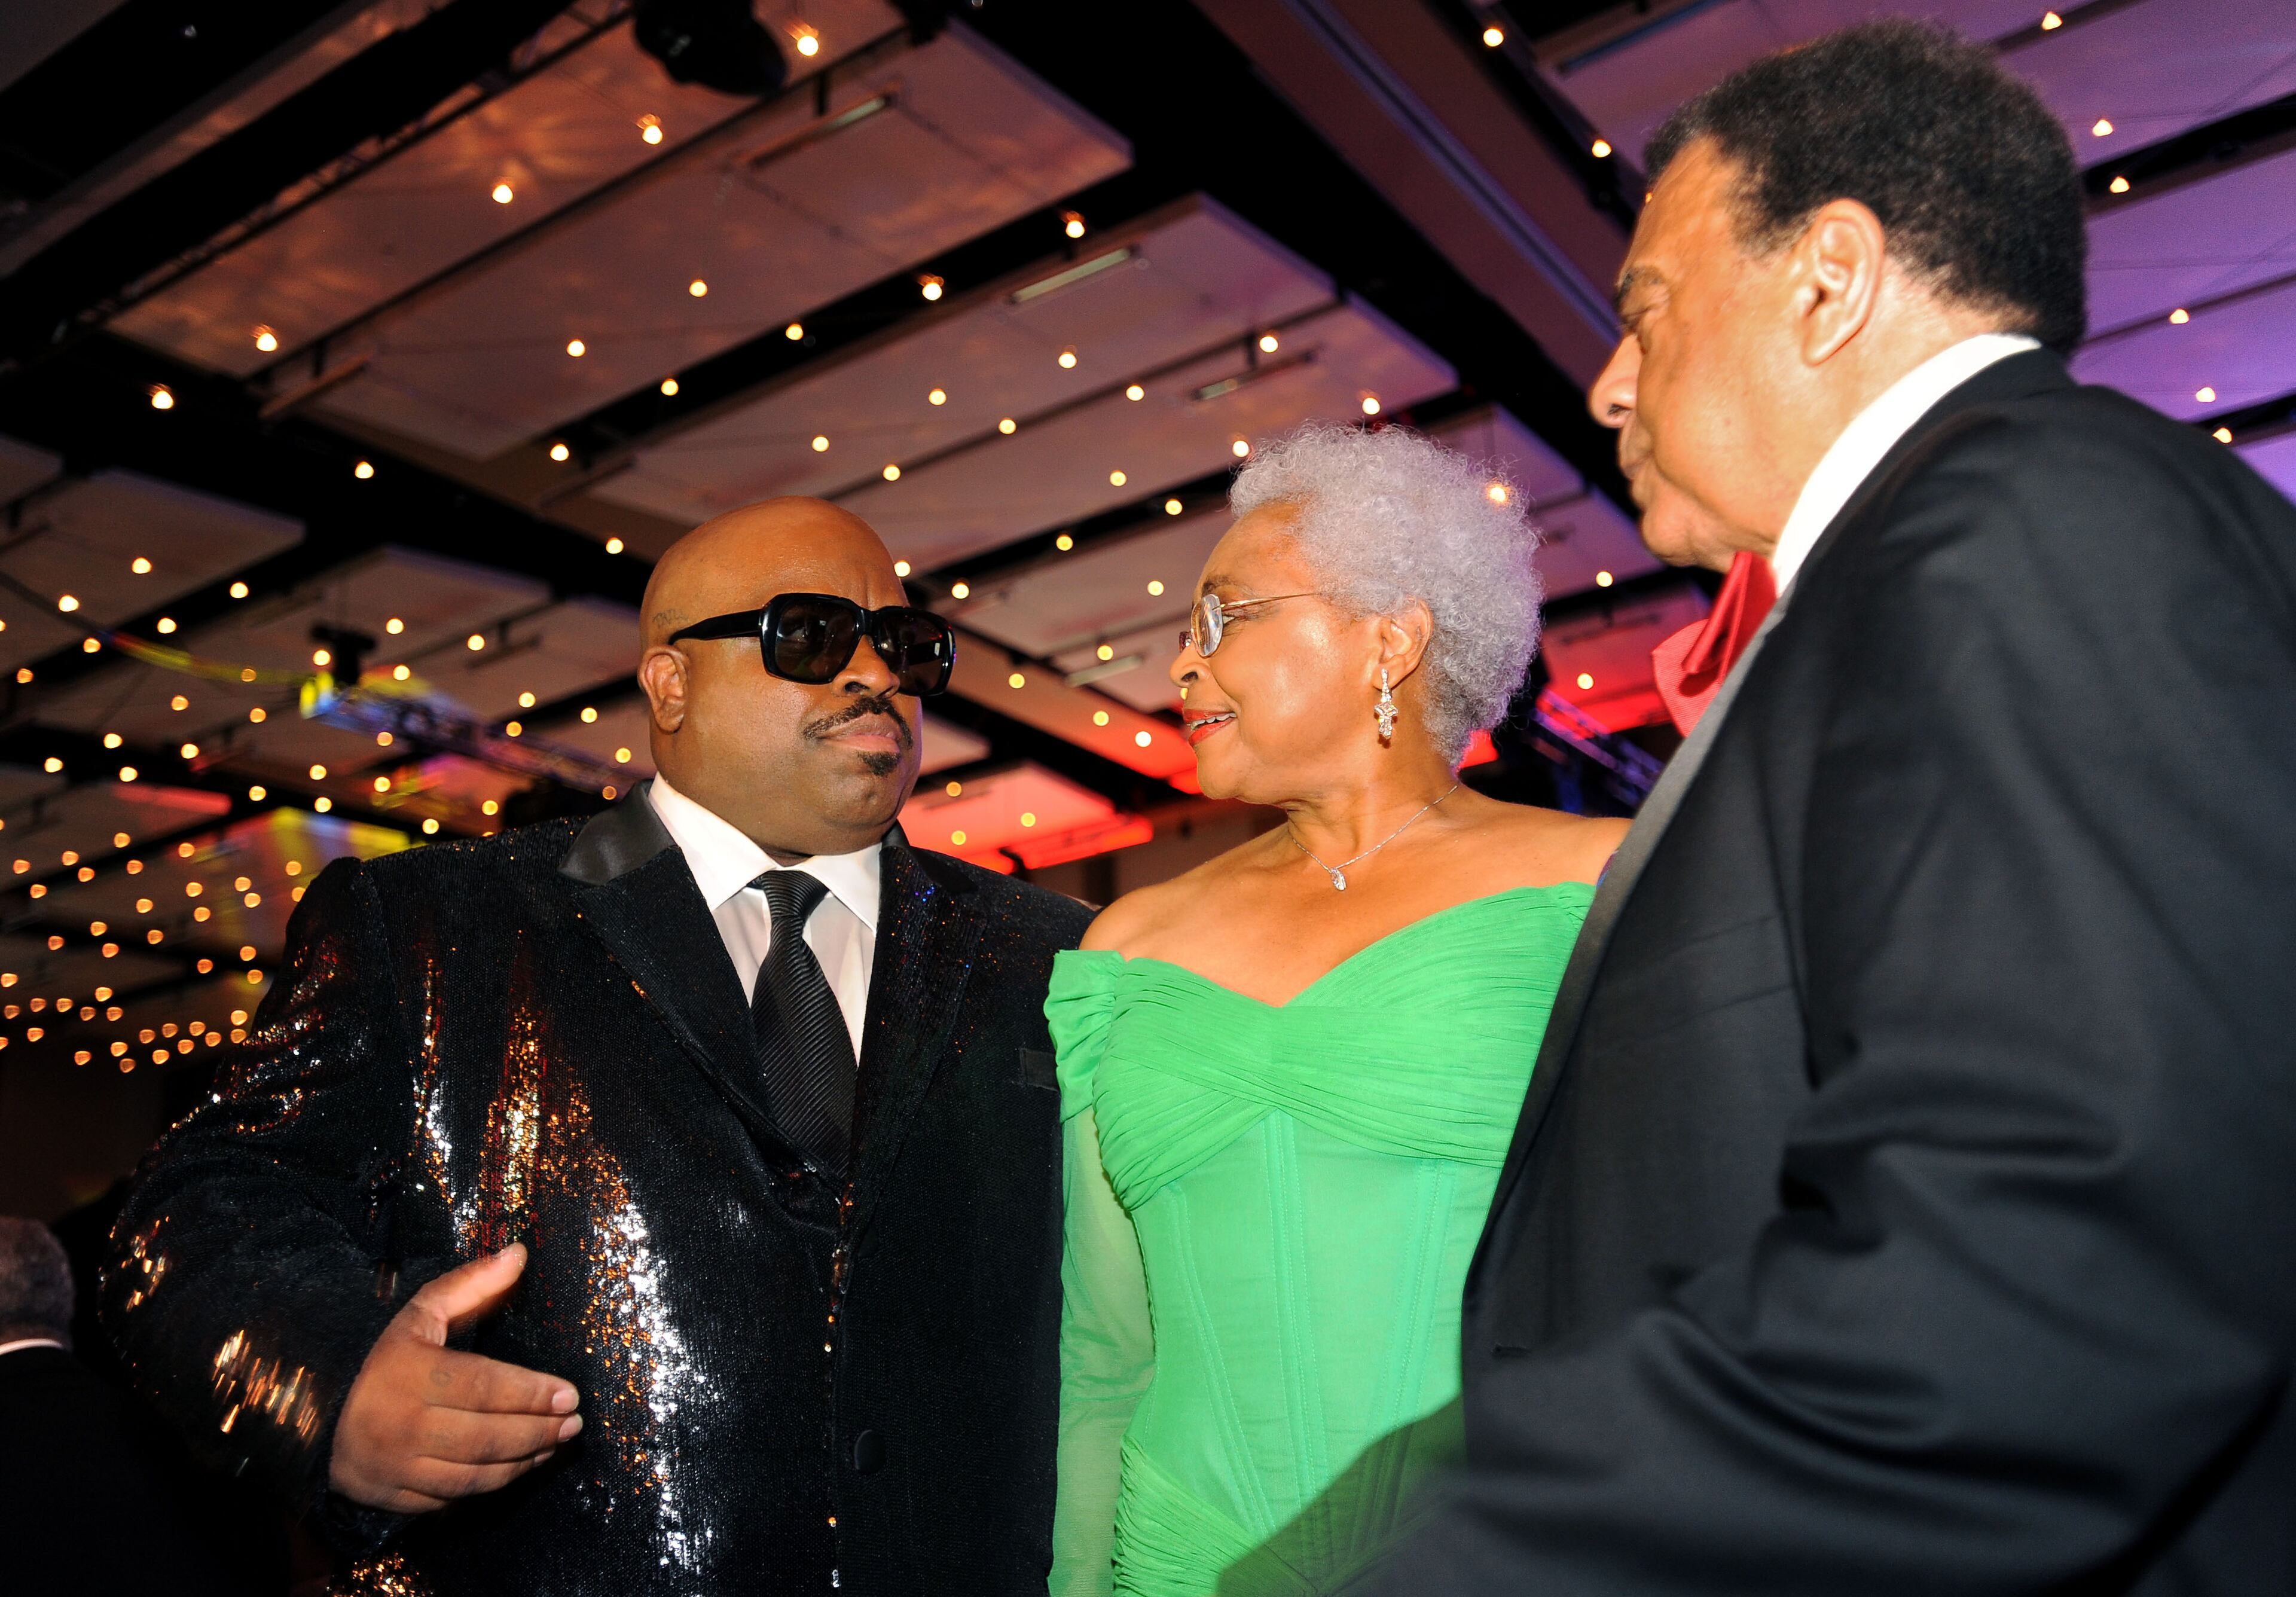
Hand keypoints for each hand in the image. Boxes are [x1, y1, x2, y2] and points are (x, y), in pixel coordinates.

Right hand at [329, 1243, 580, 1511]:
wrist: (323, 1419)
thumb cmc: (386, 1362)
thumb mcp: (420, 1315)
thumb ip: (470, 1284)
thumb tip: (519, 1253)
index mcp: (409, 1374)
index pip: (483, 1386)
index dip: (531, 1393)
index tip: (570, 1393)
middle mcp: (402, 1424)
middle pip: (486, 1436)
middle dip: (539, 1431)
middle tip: (573, 1422)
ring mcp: (398, 1467)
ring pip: (475, 1474)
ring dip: (525, 1460)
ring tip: (557, 1442)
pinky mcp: (397, 1497)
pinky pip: (456, 1496)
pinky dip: (495, 1484)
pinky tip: (522, 1464)